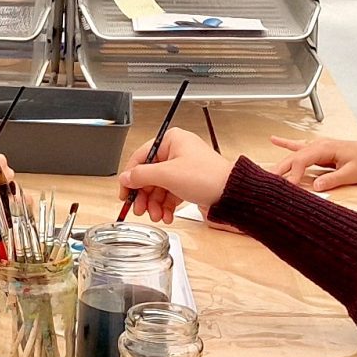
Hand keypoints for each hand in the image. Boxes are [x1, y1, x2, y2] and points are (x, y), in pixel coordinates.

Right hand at [116, 127, 234, 224]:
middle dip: (144, 196)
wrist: (232, 194)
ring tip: (156, 216)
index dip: (130, 177)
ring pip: (158, 187)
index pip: (140, 157)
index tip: (124, 193)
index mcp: (171, 140)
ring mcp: (182, 168)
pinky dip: (165, 206)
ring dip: (154, 204)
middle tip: (140, 210)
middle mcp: (176, 152)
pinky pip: (169, 194)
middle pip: (149, 175)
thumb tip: (125, 178)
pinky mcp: (188, 183)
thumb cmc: (207, 177)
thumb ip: (142, 175)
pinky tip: (166, 216)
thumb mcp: (168, 175)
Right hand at [270, 134, 356, 201]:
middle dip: (280, 168)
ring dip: (281, 161)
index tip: (289, 187)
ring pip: (295, 153)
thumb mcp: (352, 173)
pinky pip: (300, 147)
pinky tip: (275, 141)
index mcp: (326, 148)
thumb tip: (315, 186)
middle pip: (294, 156)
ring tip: (266, 170)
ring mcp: (319, 145)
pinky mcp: (321, 149)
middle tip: (267, 181)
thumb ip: (333, 179)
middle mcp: (320, 144)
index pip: (302, 159)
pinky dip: (287, 144)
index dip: (293, 173)